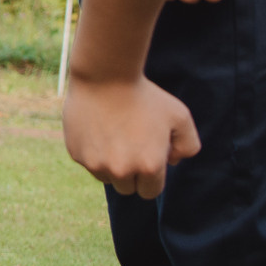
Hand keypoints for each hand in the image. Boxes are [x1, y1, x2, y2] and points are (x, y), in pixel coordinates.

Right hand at [63, 74, 200, 198]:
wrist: (105, 74)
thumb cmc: (145, 95)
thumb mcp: (180, 116)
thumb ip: (189, 145)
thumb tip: (172, 161)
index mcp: (149, 167)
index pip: (150, 191)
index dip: (151, 174)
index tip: (148, 155)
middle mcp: (121, 171)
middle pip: (127, 188)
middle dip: (131, 173)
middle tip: (131, 144)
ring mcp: (96, 164)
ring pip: (106, 177)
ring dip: (111, 165)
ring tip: (114, 135)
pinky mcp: (77, 154)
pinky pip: (88, 162)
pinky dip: (93, 151)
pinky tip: (98, 127)